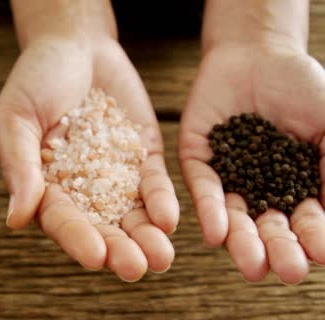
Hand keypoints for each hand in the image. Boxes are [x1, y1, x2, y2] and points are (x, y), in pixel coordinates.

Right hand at [0, 37, 178, 280]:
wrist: (75, 44)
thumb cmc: (35, 78)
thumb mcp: (16, 118)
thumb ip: (18, 166)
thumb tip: (15, 219)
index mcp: (45, 186)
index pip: (61, 219)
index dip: (77, 238)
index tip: (95, 255)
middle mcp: (81, 189)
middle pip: (101, 226)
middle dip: (118, 249)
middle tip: (135, 268)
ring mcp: (114, 175)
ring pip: (131, 214)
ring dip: (146, 237)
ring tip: (162, 258)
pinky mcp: (141, 157)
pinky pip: (153, 184)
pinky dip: (161, 201)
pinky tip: (169, 219)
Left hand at [179, 44, 324, 283]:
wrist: (260, 54)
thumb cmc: (304, 89)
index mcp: (296, 189)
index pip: (306, 222)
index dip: (314, 237)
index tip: (321, 253)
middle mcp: (260, 191)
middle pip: (269, 228)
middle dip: (279, 250)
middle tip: (287, 271)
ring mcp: (228, 178)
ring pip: (234, 217)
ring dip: (243, 242)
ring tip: (252, 266)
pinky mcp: (198, 162)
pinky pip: (203, 190)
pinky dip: (211, 211)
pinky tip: (215, 233)